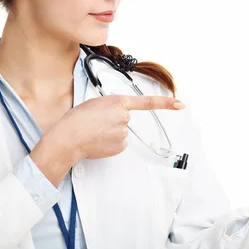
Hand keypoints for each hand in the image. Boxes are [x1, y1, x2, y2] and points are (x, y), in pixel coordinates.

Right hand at [31, 95, 183, 185]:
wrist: (68, 138)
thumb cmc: (77, 119)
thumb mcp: (95, 103)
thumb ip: (111, 106)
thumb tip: (117, 115)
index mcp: (118, 102)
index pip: (147, 102)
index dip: (165, 104)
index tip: (180, 104)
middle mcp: (124, 117)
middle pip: (125, 119)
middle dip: (113, 121)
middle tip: (96, 122)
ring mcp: (123, 133)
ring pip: (120, 132)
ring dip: (109, 132)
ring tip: (93, 131)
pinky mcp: (120, 146)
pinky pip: (118, 143)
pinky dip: (109, 142)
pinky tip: (97, 141)